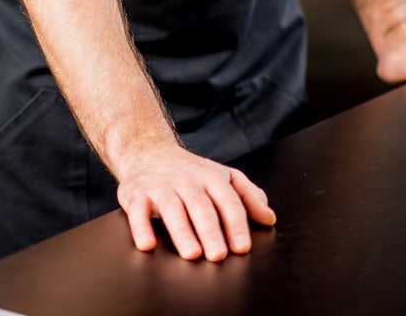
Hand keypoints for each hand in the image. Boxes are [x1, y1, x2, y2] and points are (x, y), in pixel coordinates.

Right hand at [116, 144, 275, 260]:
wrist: (148, 150)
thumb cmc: (191, 172)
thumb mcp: (222, 177)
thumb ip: (247, 197)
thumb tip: (269, 218)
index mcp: (211, 177)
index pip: (227, 200)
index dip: (236, 223)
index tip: (242, 247)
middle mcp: (187, 180)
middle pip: (200, 205)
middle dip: (210, 230)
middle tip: (218, 255)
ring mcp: (161, 186)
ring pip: (172, 208)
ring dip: (182, 231)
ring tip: (192, 253)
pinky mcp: (136, 194)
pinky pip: (137, 210)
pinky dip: (141, 226)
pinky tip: (148, 244)